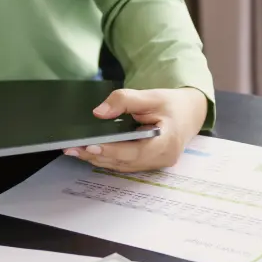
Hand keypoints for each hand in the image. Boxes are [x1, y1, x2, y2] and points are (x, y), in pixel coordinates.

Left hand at [66, 87, 207, 171]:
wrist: (189, 114)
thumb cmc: (172, 105)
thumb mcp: (151, 96)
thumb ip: (125, 100)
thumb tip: (99, 112)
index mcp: (166, 142)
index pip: (135, 150)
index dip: (112, 150)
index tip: (90, 146)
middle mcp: (162, 158)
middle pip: (125, 161)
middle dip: (97, 155)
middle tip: (72, 148)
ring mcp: (155, 164)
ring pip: (123, 165)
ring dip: (98, 159)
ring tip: (74, 150)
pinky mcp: (149, 164)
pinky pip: (125, 164)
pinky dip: (107, 158)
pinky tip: (90, 152)